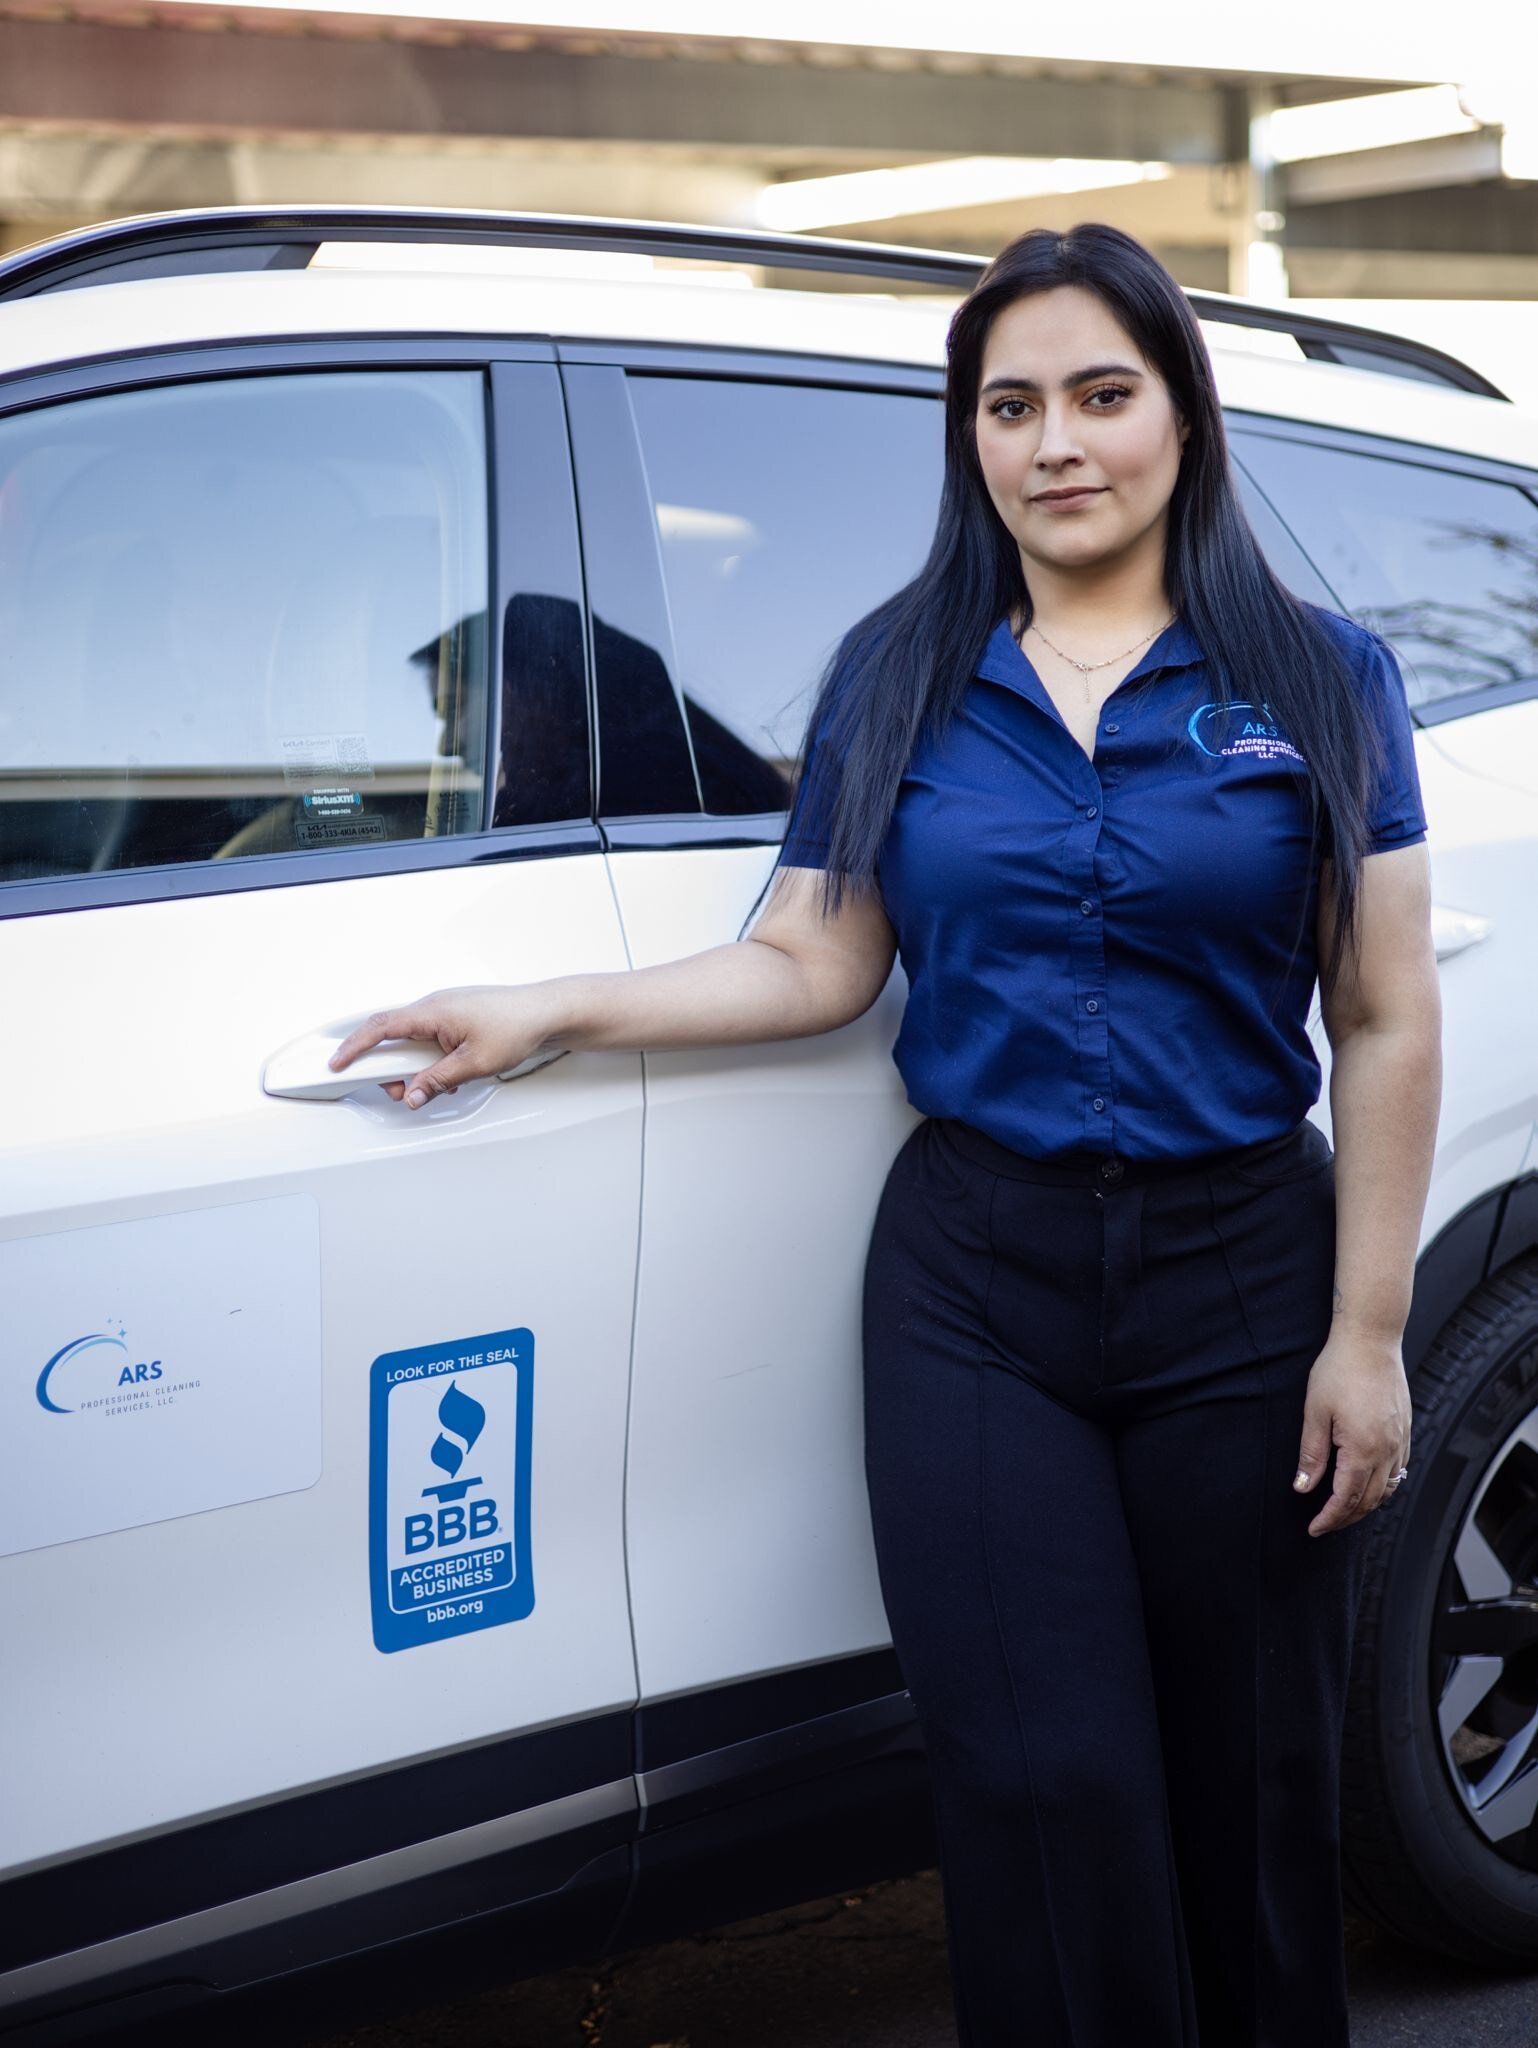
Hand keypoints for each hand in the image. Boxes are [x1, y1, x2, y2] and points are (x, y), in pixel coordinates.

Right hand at [327, 984, 561, 1107]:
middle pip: (394, 1037)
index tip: (336, 1063)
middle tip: (399, 1090)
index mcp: (432, 1012)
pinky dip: (431, 1059)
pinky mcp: (456, 1017)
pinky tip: (449, 1075)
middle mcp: (435, 1006)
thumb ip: (436, 1081)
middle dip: (390, 1068)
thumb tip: (412, 1094)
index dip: (354, 1047)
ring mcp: (446, 1010)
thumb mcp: (473, 1064)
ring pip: (413, 1040)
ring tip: (432, 1085)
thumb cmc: (517, 1025)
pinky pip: (431, 1038)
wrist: (547, 1012)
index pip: (380, 1028)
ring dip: (415, 1066)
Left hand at [1292, 1328, 1412, 1536]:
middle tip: (1325, 1524)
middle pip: (1369, 1500)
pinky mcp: (1405, 1431)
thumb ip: (1311, 1454)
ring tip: (1344, 1509)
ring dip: (1366, 1504)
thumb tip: (1303, 1487)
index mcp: (1362, 1449)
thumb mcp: (1315, 1412)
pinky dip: (1383, 1486)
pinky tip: (1369, 1484)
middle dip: (1346, 1518)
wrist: (1371, 1340)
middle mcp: (1387, 1451)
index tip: (1314, 1528)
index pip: (1346, 1499)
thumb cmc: (1339, 1370)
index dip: (1329, 1519)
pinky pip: (1399, 1470)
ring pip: (1388, 1489)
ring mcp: (1400, 1441)